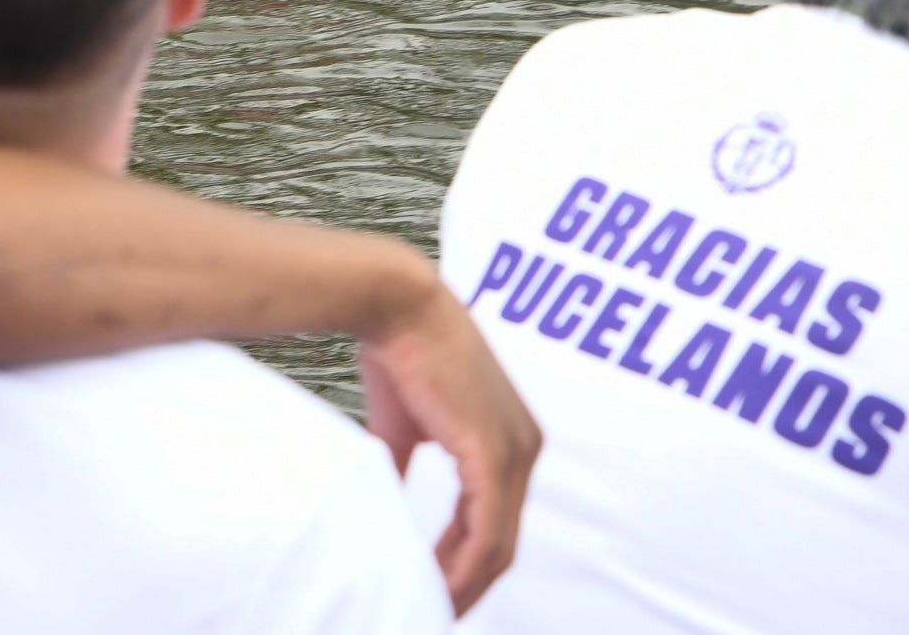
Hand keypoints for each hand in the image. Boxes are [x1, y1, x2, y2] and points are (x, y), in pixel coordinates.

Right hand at [355, 276, 538, 613]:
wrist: (396, 304)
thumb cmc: (400, 352)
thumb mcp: (405, 424)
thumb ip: (404, 466)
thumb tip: (383, 502)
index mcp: (511, 440)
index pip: (496, 521)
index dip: (467, 563)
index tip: (436, 589)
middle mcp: (524, 447)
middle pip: (503, 542)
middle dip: (468, 585)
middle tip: (435, 612)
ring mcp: (514, 450)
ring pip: (498, 544)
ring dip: (464, 583)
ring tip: (432, 607)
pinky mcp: (491, 451)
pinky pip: (486, 528)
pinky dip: (463, 565)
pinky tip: (439, 585)